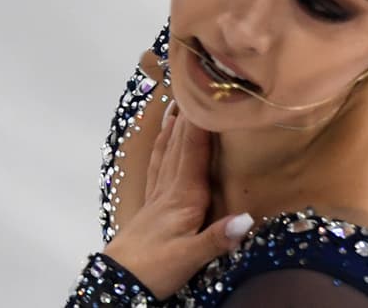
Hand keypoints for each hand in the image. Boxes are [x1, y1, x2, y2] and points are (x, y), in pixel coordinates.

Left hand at [103, 103, 253, 297]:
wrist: (119, 283)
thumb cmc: (155, 269)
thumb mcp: (190, 257)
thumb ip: (218, 237)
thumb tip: (248, 218)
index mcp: (184, 195)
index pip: (194, 150)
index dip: (201, 121)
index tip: (210, 93)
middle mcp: (171, 188)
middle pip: (181, 144)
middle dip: (190, 115)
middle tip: (197, 85)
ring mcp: (159, 195)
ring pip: (168, 151)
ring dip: (175, 126)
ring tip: (180, 101)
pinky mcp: (152, 205)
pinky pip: (158, 166)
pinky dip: (161, 146)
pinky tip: (163, 138)